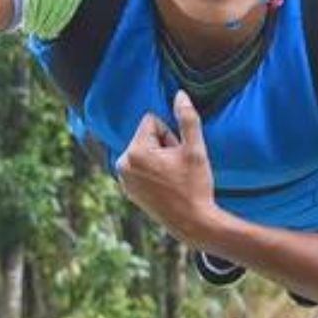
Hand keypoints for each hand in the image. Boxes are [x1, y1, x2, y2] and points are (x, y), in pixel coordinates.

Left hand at [116, 92, 218, 244]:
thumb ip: (187, 119)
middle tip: (176, 169)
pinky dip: (152, 171)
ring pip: (144, 151)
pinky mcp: (127, 190)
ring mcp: (123, 179)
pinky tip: (165, 186)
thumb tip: (180, 94)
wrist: (193, 223)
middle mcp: (122, 165)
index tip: (177, 155)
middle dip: (163, 146)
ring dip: (158, 159)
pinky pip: (140, 166)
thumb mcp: (195, 149)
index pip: (151, 121)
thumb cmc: (195, 186)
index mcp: (135, 152)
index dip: (170, 135)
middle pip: (146, 136)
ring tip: (171, 178)